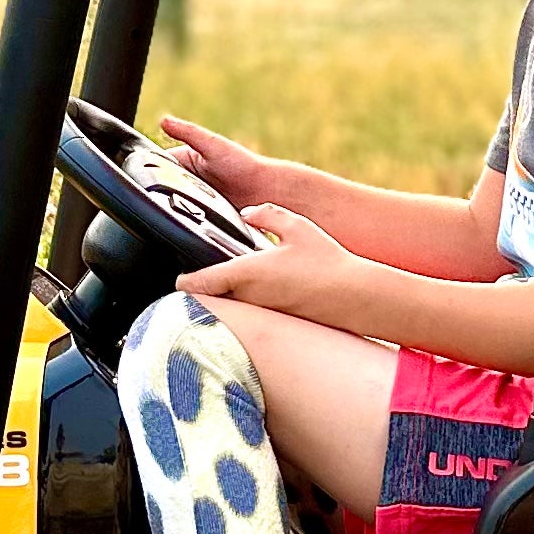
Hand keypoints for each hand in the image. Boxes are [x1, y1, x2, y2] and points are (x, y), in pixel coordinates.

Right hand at [161, 115, 290, 209]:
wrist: (267, 191)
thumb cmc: (244, 165)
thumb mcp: (213, 145)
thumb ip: (189, 133)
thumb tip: (164, 120)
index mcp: (186, 160)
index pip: (158, 164)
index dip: (150, 169)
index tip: (142, 175)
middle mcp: (188, 179)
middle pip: (162, 186)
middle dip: (159, 191)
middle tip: (161, 193)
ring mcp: (195, 198)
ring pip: (173, 203)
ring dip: (172, 206)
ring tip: (175, 206)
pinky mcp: (203, 215)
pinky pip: (187, 218)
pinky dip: (185, 219)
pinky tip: (186, 219)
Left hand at [177, 203, 351, 310]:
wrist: (355, 297)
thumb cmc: (328, 262)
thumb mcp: (297, 227)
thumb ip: (267, 214)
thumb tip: (248, 213)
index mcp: (245, 273)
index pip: (197, 284)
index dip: (183, 282)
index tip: (178, 277)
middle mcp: (248, 298)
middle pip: (209, 300)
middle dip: (203, 291)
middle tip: (204, 275)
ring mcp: (261, 313)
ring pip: (230, 308)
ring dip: (226, 298)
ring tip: (232, 282)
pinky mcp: (275, 321)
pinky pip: (251, 313)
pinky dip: (247, 305)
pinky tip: (263, 292)